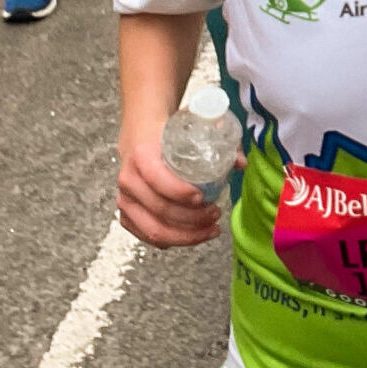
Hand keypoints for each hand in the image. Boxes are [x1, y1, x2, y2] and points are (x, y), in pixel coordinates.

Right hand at [117, 129, 226, 247]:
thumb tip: (241, 164)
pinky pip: (148, 236)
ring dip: (185, 235)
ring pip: (153, 229)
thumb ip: (219, 139)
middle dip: (192, 219)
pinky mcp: (126, 214)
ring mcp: (125, 199)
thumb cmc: (169, 132)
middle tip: (216, 214)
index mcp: (142, 154)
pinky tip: (193, 235)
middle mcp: (129, 179)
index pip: (158, 180)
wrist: (140, 134)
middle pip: (159, 210)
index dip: (181, 193)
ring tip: (211, 228)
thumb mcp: (192, 127)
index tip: (204, 197)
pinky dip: (173, 240)